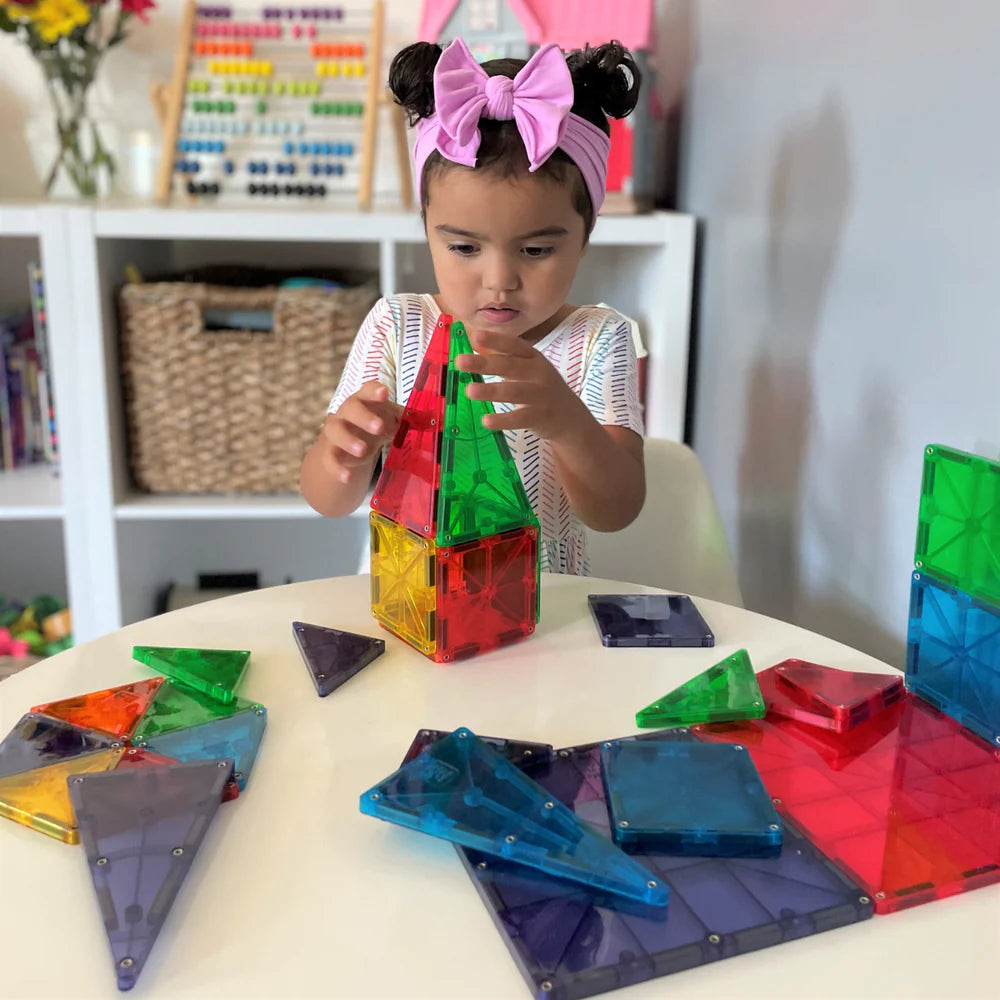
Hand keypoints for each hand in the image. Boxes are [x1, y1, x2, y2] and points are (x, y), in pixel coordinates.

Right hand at [320, 381, 401, 484]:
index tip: (383, 393)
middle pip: (350, 409)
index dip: (374, 391)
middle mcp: (347, 413)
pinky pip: (330, 459)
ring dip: (349, 440)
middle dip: (364, 417)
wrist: (348, 444)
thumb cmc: (374, 424)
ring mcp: (336, 432)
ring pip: (336, 431)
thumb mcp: (391, 420)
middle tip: (379, 427)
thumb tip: (433, 421)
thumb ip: (409, 420)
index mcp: (365, 400)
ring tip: (363, 451)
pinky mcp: (331, 452)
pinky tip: (347, 477)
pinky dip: (337, 468)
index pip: (367, 390)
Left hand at [456, 329, 587, 442]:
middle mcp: (539, 373)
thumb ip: (505, 361)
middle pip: (510, 366)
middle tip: (460, 361)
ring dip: (491, 391)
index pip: (514, 345)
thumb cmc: (541, 390)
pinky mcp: (541, 417)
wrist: (571, 418)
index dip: (496, 340)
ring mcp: (541, 395)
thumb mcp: (529, 370)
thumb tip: (473, 352)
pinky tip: (486, 420)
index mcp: (534, 358)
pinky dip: (503, 420)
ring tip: (469, 391)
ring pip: (514, 392)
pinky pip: (520, 418)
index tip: (475, 336)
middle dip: (485, 363)